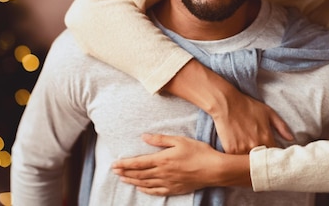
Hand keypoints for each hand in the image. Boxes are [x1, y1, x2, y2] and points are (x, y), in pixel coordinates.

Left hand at [112, 134, 227, 194]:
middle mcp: (162, 173)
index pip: (138, 162)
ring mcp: (168, 182)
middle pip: (139, 174)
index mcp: (162, 159)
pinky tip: (140, 188)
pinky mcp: (174, 189)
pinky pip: (156, 191)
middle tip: (114, 171)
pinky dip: (146, 190)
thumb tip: (144, 137)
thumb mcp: (179, 140)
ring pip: (145, 183)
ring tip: (123, 179)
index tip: (115, 164)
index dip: (125, 164)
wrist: (213, 169)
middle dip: (125, 172)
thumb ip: (160, 140)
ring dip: (132, 181)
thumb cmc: (198, 152)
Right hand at [163, 59, 292, 153]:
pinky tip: (240, 156)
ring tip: (251, 158)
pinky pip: (237, 161)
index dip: (275, 156)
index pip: (275, 155)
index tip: (274, 156)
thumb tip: (291, 139)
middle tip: (262, 158)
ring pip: (250, 162)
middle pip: (263, 161)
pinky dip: (239, 160)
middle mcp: (255, 145)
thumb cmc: (247, 106)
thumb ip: (282, 126)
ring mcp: (242, 149)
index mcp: (266, 137)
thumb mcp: (268, 112)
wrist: (226, 103)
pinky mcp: (230, 150)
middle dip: (264, 160)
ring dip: (251, 162)